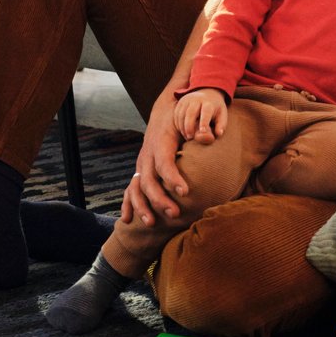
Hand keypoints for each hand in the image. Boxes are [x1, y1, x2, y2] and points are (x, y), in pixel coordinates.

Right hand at [121, 84, 189, 228]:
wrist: (166, 113)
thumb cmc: (182, 121)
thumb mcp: (191, 121)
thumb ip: (200, 130)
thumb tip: (208, 137)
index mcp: (160, 142)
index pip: (164, 162)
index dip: (172, 178)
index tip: (185, 192)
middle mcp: (147, 155)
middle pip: (148, 180)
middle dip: (159, 198)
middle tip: (175, 214)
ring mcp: (141, 164)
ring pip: (136, 187)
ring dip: (142, 206)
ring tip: (152, 223)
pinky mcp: (139, 171)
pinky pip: (129, 189)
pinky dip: (128, 204)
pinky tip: (127, 219)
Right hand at [174, 89, 227, 144]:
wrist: (208, 92)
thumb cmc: (215, 108)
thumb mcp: (222, 115)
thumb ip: (221, 125)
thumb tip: (218, 134)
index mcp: (209, 103)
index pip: (206, 112)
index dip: (204, 122)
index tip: (202, 132)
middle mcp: (197, 99)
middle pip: (191, 112)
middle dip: (189, 126)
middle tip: (190, 138)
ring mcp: (187, 99)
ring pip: (181, 114)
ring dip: (182, 127)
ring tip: (187, 136)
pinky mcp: (181, 102)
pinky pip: (176, 114)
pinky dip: (178, 124)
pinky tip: (182, 131)